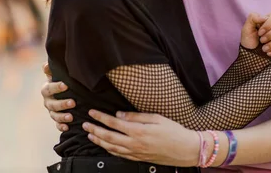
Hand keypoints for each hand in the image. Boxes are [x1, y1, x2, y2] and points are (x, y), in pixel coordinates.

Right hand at [41, 62, 74, 131]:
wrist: (67, 89)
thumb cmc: (63, 79)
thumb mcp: (58, 73)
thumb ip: (52, 69)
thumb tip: (45, 65)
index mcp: (47, 89)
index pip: (49, 88)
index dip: (56, 87)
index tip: (66, 85)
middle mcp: (48, 100)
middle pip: (51, 104)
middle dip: (62, 104)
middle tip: (73, 103)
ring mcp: (52, 110)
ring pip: (54, 115)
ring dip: (62, 117)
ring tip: (71, 117)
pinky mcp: (57, 119)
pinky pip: (57, 124)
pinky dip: (61, 126)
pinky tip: (67, 127)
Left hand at [83, 109, 198, 166]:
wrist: (186, 149)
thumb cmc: (174, 131)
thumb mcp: (157, 118)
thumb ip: (136, 116)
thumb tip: (119, 114)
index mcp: (139, 131)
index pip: (114, 123)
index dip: (101, 117)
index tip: (92, 112)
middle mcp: (135, 144)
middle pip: (108, 137)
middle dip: (95, 130)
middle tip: (85, 125)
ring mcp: (136, 153)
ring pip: (112, 148)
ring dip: (99, 141)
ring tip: (91, 135)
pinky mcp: (139, 159)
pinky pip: (120, 155)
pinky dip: (109, 150)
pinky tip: (105, 146)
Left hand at [241, 12, 270, 57]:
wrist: (250, 55)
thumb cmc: (249, 40)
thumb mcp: (246, 28)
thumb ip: (253, 18)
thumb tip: (265, 17)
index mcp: (270, 20)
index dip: (268, 25)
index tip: (259, 33)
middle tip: (261, 40)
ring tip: (264, 49)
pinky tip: (269, 53)